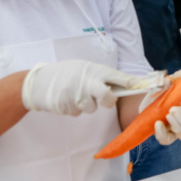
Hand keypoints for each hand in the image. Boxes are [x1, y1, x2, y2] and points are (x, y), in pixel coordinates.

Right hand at [22, 60, 137, 115]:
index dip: (131, 83)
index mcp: (93, 70)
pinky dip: (73, 108)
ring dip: (86, 105)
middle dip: (108, 101)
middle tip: (103, 99)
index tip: (143, 87)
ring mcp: (75, 95)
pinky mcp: (65, 106)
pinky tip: (66, 98)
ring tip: (76, 94)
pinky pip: (77, 112)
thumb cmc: (67, 73)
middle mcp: (86, 81)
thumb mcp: (84, 68)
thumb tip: (126, 83)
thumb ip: (101, 75)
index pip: (117, 77)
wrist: (38, 81)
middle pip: (108, 98)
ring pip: (91, 108)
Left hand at [137, 67, 180, 145]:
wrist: (153, 100)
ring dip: (176, 125)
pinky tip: (158, 124)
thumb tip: (170, 80)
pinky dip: (162, 134)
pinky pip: (168, 140)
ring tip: (168, 115)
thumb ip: (177, 76)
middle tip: (174, 109)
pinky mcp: (169, 136)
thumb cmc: (169, 91)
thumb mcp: (175, 81)